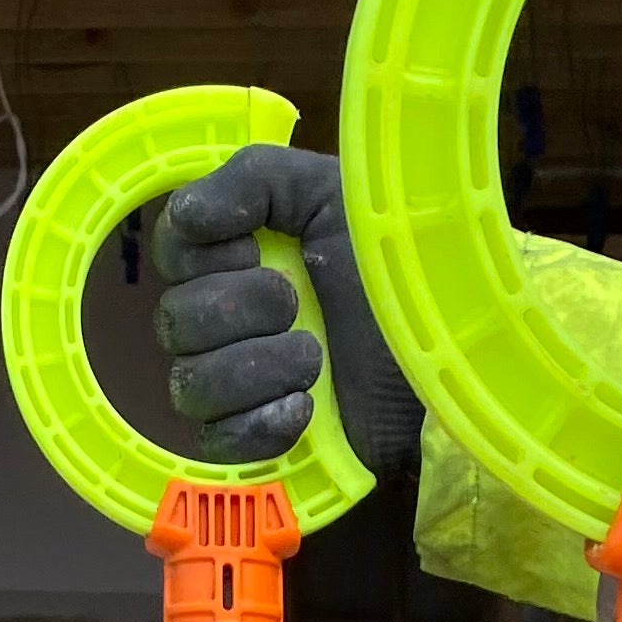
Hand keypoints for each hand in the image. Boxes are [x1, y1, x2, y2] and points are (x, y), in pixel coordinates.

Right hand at [152, 143, 425, 480]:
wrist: (449, 343)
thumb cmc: (394, 262)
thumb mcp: (330, 194)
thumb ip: (254, 178)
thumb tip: (184, 215)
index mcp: (237, 255)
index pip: (172, 251)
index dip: (205, 253)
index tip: (257, 248)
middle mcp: (226, 320)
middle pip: (174, 321)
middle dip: (238, 309)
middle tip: (297, 303)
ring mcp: (241, 386)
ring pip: (190, 385)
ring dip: (255, 367)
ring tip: (315, 359)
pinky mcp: (262, 443)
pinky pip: (217, 443)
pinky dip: (257, 424)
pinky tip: (303, 407)